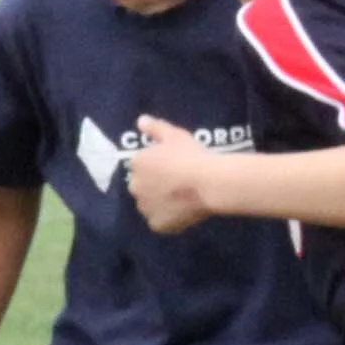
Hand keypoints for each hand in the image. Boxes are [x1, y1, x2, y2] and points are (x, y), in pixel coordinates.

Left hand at [126, 114, 216, 233]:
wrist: (209, 182)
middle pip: (142, 186)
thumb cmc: (192, 155)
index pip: (142, 165)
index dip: (159, 166)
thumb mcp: (175, 135)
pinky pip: (160, 221)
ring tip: (182, 198)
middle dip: (155, 185)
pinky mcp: (157, 224)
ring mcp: (145, 207)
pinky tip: (183, 211)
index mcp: (137, 163)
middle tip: (178, 183)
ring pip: (150, 205)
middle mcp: (135, 186)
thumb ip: (155, 128)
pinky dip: (169, 218)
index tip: (175, 166)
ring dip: (160, 202)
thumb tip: (140, 120)